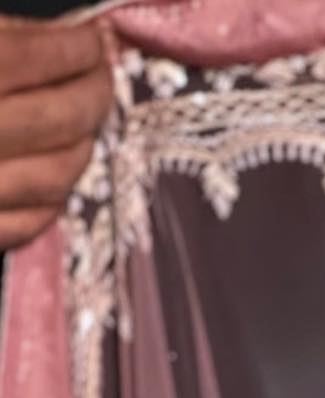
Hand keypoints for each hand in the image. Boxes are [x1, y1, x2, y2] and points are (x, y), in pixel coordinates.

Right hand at [0, 19, 111, 252]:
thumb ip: (4, 40)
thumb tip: (63, 37)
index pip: (34, 53)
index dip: (75, 46)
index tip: (94, 39)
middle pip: (60, 117)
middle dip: (95, 94)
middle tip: (103, 79)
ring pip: (56, 176)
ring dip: (83, 147)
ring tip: (85, 124)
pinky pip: (32, 221)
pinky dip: (54, 196)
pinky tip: (56, 172)